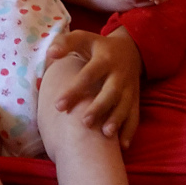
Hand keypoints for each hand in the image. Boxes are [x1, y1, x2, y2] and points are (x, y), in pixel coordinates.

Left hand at [45, 27, 141, 148]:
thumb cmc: (98, 47)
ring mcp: (129, 87)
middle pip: (110, 92)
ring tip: (105, 134)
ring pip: (125, 105)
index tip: (58, 106)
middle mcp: (119, 74)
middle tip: (83, 122)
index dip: (74, 90)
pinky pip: (135, 115)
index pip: (88, 75)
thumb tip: (50, 52)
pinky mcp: (135, 98)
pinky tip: (122, 146)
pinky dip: (130, 131)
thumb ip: (66, 43)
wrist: (131, 49)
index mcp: (104, 58)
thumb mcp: (84, 39)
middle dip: (99, 107)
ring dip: (116, 119)